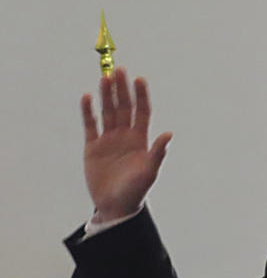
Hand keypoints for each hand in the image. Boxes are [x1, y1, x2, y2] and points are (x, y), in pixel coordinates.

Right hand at [81, 68, 172, 220]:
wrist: (115, 206)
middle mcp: (125, 136)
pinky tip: (87, 97)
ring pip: (107, 112)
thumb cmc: (136, 191)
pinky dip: (88, 112)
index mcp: (141, 140)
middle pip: (124, 107)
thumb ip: (158, 152)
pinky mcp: (92, 147)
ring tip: (105, 78)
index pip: (142, 112)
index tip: (140, 79)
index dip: (141, 96)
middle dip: (122, 89)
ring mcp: (108, 140)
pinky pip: (90, 125)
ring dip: (106, 96)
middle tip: (120, 70)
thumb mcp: (149, 172)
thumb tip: (169, 134)